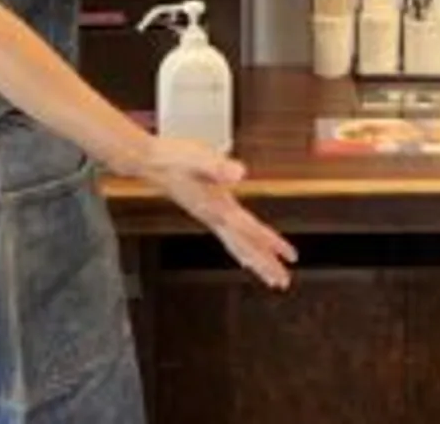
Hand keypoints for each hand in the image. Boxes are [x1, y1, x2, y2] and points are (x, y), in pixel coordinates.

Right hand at [140, 136, 297, 288]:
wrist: (149, 161)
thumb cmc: (173, 158)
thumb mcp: (198, 157)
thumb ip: (218, 166)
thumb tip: (239, 173)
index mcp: (217, 207)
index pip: (250, 230)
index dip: (271, 243)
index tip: (290, 257)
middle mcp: (213, 217)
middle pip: (244, 247)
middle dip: (264, 264)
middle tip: (282, 282)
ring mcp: (209, 216)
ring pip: (236, 246)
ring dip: (254, 261)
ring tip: (270, 275)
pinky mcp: (206, 210)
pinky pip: (228, 238)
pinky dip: (240, 248)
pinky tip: (245, 252)